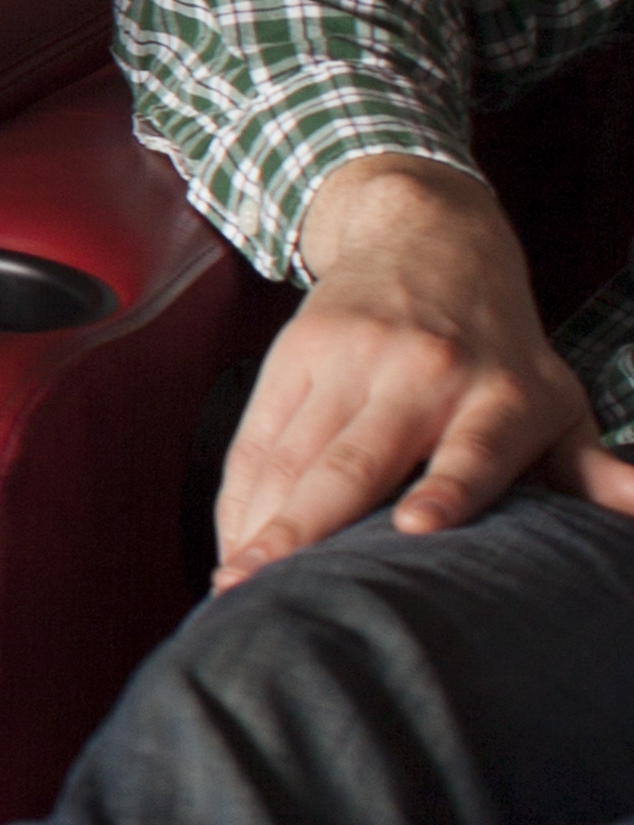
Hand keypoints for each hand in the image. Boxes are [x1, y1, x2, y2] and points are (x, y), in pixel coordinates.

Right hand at [213, 153, 630, 583]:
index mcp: (499, 395)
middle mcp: (422, 374)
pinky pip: (257, 439)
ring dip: (257, 523)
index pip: (474, 449)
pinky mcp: (294, 354)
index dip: (448, 488)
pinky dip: (239, 496)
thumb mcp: (557, 402)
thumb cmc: (501, 349)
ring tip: (234, 585)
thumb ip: (591, 471)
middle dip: (303, 528)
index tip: (417, 528)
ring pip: (291, 456)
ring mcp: (349, 361)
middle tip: (266, 587)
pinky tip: (232, 544)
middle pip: (353, 462)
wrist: (429, 237)